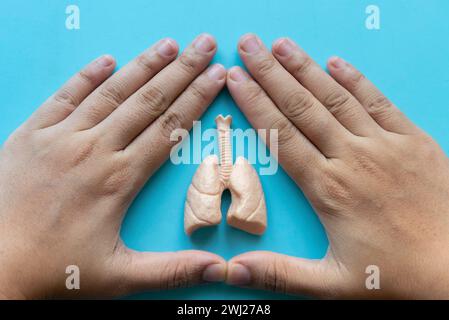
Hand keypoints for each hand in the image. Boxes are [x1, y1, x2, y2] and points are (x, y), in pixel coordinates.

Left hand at [0, 34, 226, 298]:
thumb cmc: (56, 272)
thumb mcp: (120, 277)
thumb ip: (173, 269)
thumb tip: (221, 269)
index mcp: (119, 179)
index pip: (170, 129)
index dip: (197, 99)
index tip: (217, 75)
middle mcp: (94, 149)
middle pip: (148, 102)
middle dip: (181, 70)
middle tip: (204, 44)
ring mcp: (61, 138)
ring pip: (112, 93)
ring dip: (143, 65)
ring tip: (169, 45)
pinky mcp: (31, 135)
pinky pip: (64, 97)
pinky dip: (86, 76)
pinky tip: (106, 60)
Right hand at [225, 34, 448, 298]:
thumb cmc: (395, 278)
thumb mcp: (331, 285)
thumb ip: (280, 272)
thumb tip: (231, 270)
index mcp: (328, 188)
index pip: (281, 135)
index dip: (255, 104)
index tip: (236, 78)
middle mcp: (353, 158)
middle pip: (302, 107)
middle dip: (271, 73)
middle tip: (249, 44)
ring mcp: (385, 146)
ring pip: (336, 98)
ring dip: (306, 68)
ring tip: (282, 45)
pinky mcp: (413, 142)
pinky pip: (379, 102)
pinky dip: (356, 80)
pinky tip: (336, 63)